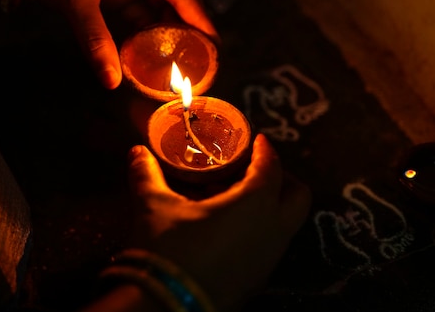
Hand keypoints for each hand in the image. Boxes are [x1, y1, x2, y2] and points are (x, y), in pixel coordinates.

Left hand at [17, 0, 218, 89]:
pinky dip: (151, 33)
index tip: (214, 45)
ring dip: (172, 33)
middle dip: (191, 27)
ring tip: (184, 62)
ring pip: (164, 7)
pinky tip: (156, 55)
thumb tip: (112, 80)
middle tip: (202, 59)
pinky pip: (145, 14)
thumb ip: (96, 40)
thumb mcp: (77, 1)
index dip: (200, 18)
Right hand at [125, 133, 311, 311]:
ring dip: (271, 205)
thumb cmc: (169, 249)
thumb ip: (147, 174)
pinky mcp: (259, 280)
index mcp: (256, 204)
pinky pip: (271, 245)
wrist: (168, 308)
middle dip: (283, 177)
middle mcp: (273, 231)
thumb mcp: (153, 206)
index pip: (272, 167)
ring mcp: (269, 259)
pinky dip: (260, 228)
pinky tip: (228, 228)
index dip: (265, 150)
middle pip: (298, 196)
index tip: (257, 140)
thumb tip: (137, 152)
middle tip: (255, 168)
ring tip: (236, 197)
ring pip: (287, 223)